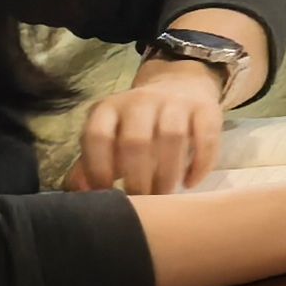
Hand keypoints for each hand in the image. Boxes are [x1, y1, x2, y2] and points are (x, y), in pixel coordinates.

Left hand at [74, 56, 232, 196]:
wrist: (180, 85)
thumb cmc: (138, 124)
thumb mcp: (110, 135)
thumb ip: (91, 164)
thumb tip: (79, 192)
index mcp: (109, 108)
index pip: (97, 136)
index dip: (98, 168)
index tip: (106, 193)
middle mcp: (140, 101)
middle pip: (136, 140)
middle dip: (137, 178)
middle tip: (143, 200)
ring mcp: (175, 103)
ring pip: (172, 137)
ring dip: (168, 173)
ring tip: (165, 194)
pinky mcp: (206, 109)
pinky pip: (205, 137)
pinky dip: (199, 164)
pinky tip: (191, 183)